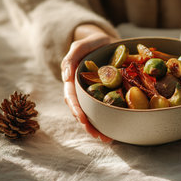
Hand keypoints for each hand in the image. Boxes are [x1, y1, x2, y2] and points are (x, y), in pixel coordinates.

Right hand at [61, 24, 117, 142]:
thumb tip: (65, 76)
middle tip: (99, 135)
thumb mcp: (84, 42)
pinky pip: (104, 108)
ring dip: (97, 127)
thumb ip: (74, 53)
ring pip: (91, 113)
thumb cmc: (94, 41)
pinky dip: (107, 120)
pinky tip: (114, 130)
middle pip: (80, 110)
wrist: (107, 41)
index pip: (72, 97)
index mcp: (73, 78)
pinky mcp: (104, 94)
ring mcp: (92, 93)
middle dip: (88, 124)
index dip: (77, 109)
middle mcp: (80, 89)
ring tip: (108, 139)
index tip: (83, 120)